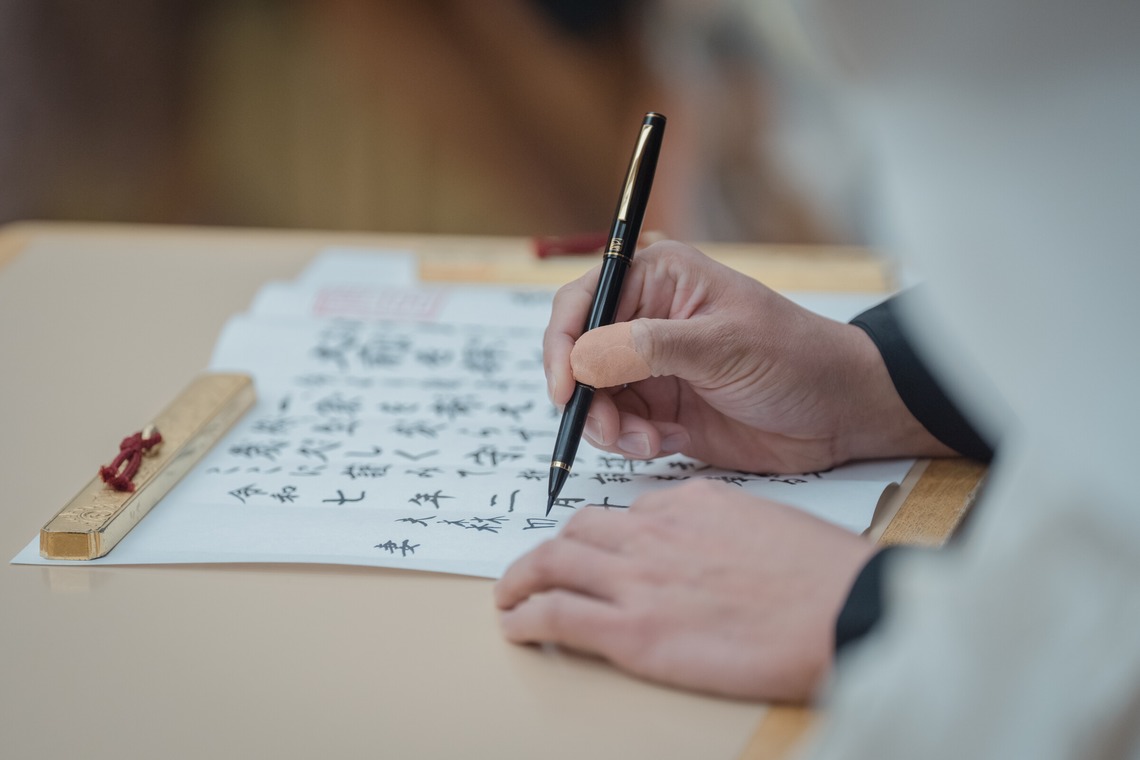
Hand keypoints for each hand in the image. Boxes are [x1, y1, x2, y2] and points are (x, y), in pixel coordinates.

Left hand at [495, 481, 877, 701]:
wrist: (842, 609)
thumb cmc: (823, 575)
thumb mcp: (766, 524)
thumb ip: (720, 528)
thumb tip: (698, 547)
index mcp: (689, 502)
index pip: (627, 511)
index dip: (605, 533)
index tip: (596, 551)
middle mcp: (654, 533)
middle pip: (579, 529)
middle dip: (552, 548)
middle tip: (536, 568)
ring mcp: (640, 579)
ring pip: (554, 562)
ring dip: (521, 578)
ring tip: (508, 596)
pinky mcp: (634, 631)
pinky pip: (557, 614)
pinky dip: (525, 617)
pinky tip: (515, 626)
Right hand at [544, 241, 952, 472]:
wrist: (841, 414)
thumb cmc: (795, 359)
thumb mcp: (722, 345)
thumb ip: (648, 348)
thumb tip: (581, 358)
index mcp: (658, 279)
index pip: (581, 302)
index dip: (562, 344)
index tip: (564, 389)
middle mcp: (645, 320)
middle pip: (577, 355)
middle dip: (585, 397)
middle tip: (609, 430)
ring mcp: (651, 368)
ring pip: (593, 398)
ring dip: (610, 426)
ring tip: (649, 441)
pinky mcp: (662, 410)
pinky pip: (619, 428)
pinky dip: (632, 442)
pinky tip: (667, 443)